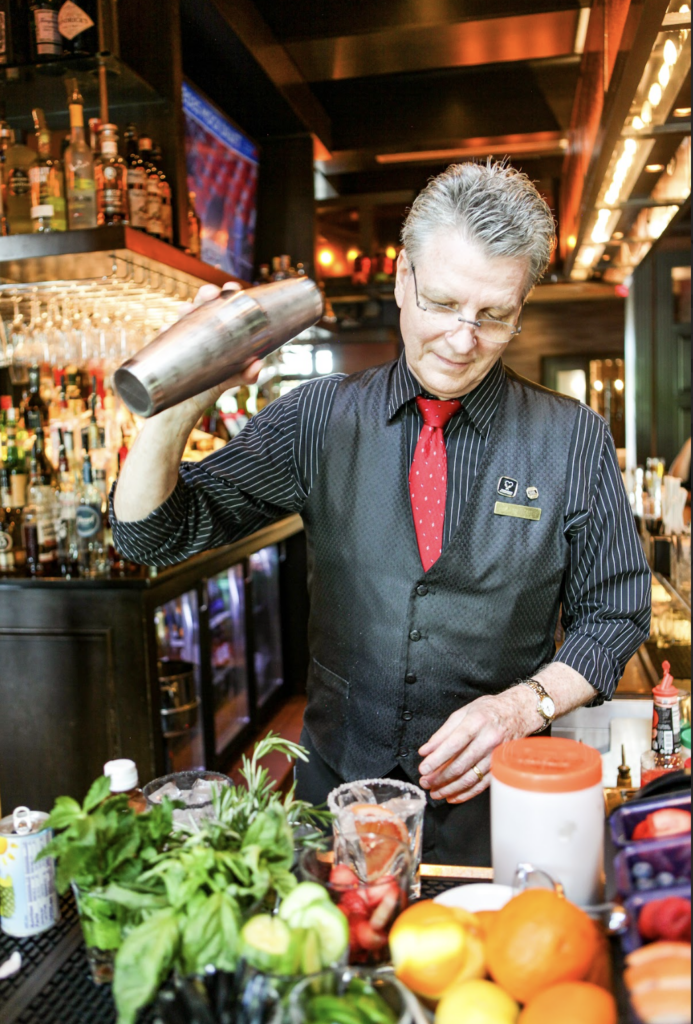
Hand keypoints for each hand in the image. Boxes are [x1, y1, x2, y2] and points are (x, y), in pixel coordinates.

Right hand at [156, 282, 262, 425]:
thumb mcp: (234, 377)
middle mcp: (200, 326)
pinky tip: (168, 329)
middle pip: (201, 303)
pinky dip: (166, 330)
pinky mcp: (169, 348)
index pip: (223, 303)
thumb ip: (247, 374)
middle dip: (205, 294)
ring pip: (183, 315)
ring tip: (188, 311)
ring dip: (185, 310)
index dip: (227, 292)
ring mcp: (184, 335)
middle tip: (211, 295)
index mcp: (219, 326)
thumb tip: (258, 364)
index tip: (231, 289)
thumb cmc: (216, 381)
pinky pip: (165, 336)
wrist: (192, 401)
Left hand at [417, 687, 540, 803]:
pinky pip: (482, 784)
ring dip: (450, 788)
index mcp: (476, 722)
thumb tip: (425, 750)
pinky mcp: (500, 766)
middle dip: (439, 777)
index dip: (437, 759)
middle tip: (425, 783)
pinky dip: (466, 793)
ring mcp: (496, 755)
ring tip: (435, 792)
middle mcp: (488, 740)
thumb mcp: (463, 713)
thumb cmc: (488, 711)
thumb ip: (442, 733)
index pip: (453, 744)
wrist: (517, 713)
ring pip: (471, 778)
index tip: (423, 769)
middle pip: (461, 764)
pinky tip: (453, 796)